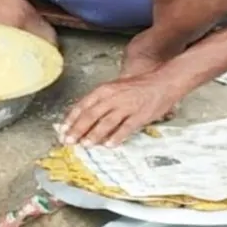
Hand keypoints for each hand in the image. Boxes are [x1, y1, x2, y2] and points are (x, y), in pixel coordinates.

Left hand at [59, 73, 181, 146]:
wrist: (163, 81)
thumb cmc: (138, 86)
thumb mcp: (115, 88)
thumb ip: (100, 101)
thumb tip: (84, 116)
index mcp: (104, 90)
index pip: (83, 105)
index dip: (71, 118)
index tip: (63, 129)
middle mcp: (113, 97)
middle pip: (91, 115)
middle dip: (78, 129)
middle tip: (69, 141)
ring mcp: (126, 106)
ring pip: (106, 122)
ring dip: (94, 135)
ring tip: (85, 145)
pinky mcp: (140, 116)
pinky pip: (126, 128)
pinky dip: (116, 137)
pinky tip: (109, 145)